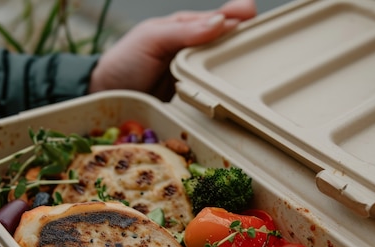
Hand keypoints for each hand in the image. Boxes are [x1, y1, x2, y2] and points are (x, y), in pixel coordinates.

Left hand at [88, 0, 256, 100]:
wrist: (106, 95)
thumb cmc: (125, 62)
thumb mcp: (152, 39)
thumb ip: (184, 31)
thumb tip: (219, 23)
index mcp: (186, 30)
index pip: (218, 19)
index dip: (237, 17)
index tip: (253, 17)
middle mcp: (195, 52)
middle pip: (228, 46)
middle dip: (247, 44)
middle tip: (268, 45)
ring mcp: (196, 77)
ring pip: (224, 71)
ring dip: (239, 71)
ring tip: (257, 71)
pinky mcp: (194, 101)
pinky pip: (215, 95)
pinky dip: (226, 95)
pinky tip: (238, 97)